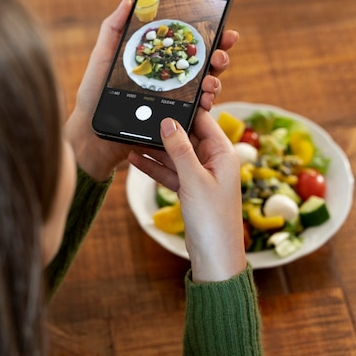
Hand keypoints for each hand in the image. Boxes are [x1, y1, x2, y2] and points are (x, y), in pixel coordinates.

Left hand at [65, 0, 238, 181]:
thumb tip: (129, 1)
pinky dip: (205, 105)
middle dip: (219, 56)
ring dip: (216, 81)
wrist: (91, 133)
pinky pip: (195, 112)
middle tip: (220, 54)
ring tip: (211, 81)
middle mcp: (170, 78)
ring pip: (205, 87)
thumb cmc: (93, 95)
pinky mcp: (173, 121)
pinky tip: (205, 101)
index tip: (223, 27)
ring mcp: (174, 100)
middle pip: (203, 64)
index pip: (186, 44)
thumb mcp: (103, 58)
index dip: (208, 35)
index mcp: (157, 60)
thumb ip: (114, 30)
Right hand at [129, 111, 246, 282]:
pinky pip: (170, 173)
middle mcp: (214, 162)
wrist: (214, 255)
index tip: (163, 100)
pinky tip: (135, 159)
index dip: (183, 111)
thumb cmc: (212, 218)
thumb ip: (180, 150)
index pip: (203, 122)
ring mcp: (201, 177)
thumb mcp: (194, 179)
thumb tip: (168, 123)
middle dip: (164, 131)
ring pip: (175, 156)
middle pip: (186, 138)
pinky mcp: (190, 191)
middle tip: (141, 118)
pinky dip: (155, 168)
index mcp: (223, 154)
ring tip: (132, 137)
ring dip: (155, 150)